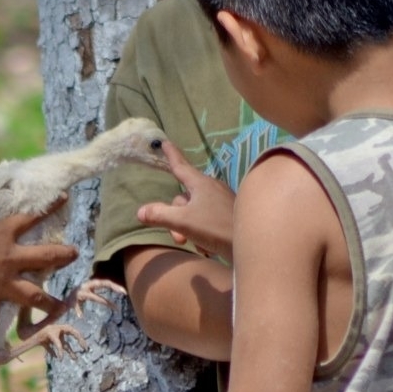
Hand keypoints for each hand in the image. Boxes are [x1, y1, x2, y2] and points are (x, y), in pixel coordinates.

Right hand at [0, 199, 77, 312]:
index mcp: (1, 235)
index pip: (29, 217)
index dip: (48, 207)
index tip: (65, 199)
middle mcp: (10, 259)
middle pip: (44, 256)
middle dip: (62, 255)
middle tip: (76, 254)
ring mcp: (4, 282)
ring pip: (34, 294)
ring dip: (48, 302)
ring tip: (61, 306)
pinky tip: (1, 345)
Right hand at [136, 142, 235, 261]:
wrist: (252, 243)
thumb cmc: (216, 228)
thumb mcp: (183, 222)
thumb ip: (160, 215)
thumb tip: (140, 211)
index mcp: (201, 184)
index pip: (180, 166)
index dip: (171, 155)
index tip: (165, 143)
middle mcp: (212, 188)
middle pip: (183, 199)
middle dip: (176, 219)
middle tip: (179, 238)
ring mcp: (222, 201)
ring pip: (194, 212)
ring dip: (189, 229)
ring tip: (197, 244)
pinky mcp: (229, 215)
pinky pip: (208, 221)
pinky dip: (203, 234)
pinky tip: (208, 248)